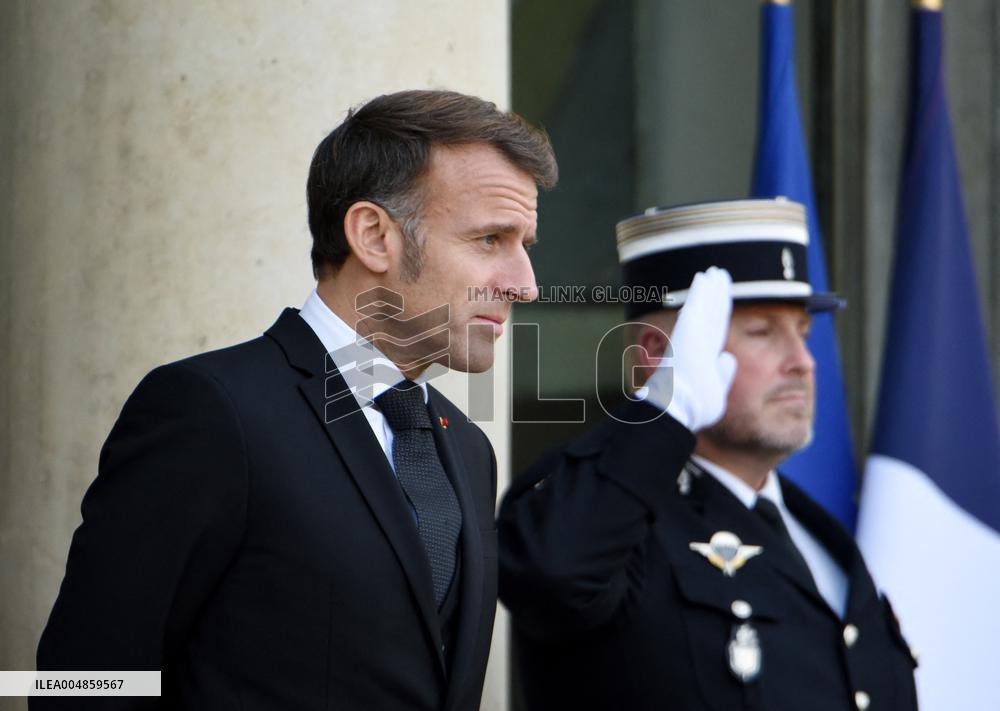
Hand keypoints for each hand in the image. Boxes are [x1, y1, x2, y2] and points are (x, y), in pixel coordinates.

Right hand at [645, 267, 736, 430]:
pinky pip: (695, 305)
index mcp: (705, 356)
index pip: (716, 329)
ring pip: (705, 305)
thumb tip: (729, 358)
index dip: (720, 312)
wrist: (679, 409)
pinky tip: (703, 276)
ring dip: (710, 287)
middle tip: (718, 275)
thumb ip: (723, 373)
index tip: (722, 298)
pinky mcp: (687, 330)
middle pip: (712, 312)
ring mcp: (692, 335)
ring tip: (715, 271)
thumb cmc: (695, 406)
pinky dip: (699, 291)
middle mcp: (699, 342)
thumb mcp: (716, 389)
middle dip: (716, 294)